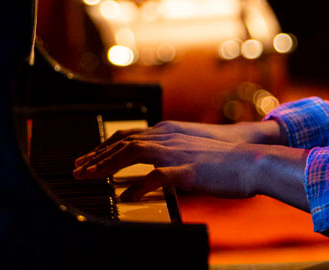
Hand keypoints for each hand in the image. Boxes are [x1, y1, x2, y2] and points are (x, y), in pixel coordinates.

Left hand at [74, 128, 263, 200]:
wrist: (251, 160)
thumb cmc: (223, 161)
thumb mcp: (190, 153)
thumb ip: (169, 157)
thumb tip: (152, 172)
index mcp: (167, 132)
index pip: (126, 136)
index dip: (103, 147)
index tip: (87, 158)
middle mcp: (166, 137)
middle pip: (122, 143)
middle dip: (96, 155)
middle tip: (77, 169)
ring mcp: (175, 152)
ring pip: (132, 153)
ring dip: (107, 165)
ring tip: (89, 177)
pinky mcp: (185, 170)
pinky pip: (155, 177)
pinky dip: (137, 186)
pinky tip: (125, 196)